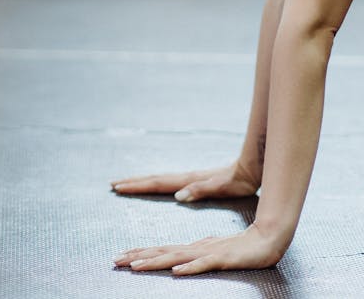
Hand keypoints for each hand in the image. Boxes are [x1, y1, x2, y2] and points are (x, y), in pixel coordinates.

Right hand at [110, 163, 259, 202]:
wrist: (249, 168)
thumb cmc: (237, 181)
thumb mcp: (221, 187)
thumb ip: (200, 190)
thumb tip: (179, 196)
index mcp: (188, 181)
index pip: (158, 184)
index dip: (138, 186)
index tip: (119, 187)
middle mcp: (185, 179)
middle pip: (154, 180)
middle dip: (134, 182)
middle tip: (114, 184)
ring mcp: (188, 179)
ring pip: (160, 180)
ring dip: (143, 182)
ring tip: (128, 184)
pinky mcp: (194, 182)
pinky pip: (169, 183)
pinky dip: (156, 184)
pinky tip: (156, 186)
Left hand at [115, 224, 284, 274]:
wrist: (269, 239)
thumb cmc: (241, 247)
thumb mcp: (213, 251)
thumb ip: (196, 254)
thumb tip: (178, 261)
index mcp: (193, 247)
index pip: (161, 249)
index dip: (140, 253)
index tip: (120, 257)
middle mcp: (196, 248)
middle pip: (162, 252)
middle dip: (138, 256)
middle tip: (115, 260)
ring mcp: (209, 252)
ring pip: (177, 258)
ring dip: (155, 261)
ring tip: (136, 266)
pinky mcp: (223, 259)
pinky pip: (204, 265)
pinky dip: (189, 268)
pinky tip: (176, 273)